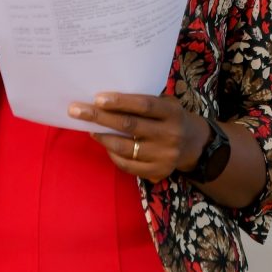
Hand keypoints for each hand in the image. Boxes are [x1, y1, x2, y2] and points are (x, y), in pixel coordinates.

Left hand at [68, 93, 210, 182]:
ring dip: (102, 137)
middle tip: (76, 110)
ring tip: (89, 128)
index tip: (97, 98)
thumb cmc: (171, 117)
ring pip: (125, 147)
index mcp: (172, 113)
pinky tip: (105, 144)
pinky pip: (128, 165)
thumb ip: (144, 103)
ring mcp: (164, 156)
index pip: (144, 105)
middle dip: (99, 117)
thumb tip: (105, 100)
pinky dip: (112, 154)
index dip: (120, 101)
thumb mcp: (166, 104)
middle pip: (129, 125)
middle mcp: (170, 134)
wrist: (194, 144)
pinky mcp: (158, 172)